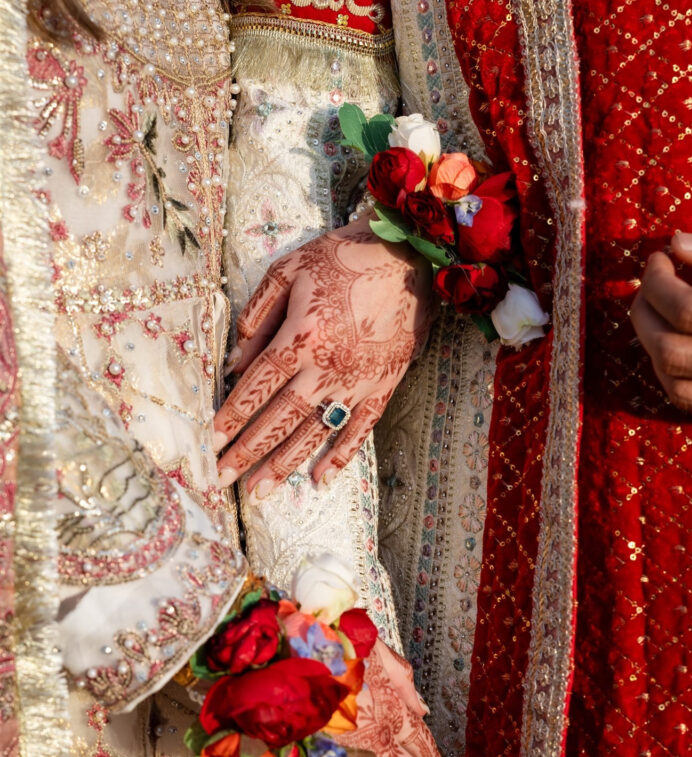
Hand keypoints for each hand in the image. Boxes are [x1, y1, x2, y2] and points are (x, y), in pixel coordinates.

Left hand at [214, 221, 433, 496]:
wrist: (407, 256)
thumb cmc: (342, 257)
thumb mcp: (289, 270)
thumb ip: (257, 315)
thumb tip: (235, 363)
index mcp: (301, 337)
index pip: (256, 387)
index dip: (230, 418)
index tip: (209, 443)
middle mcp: (327, 367)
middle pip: (280, 419)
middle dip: (247, 452)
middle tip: (222, 479)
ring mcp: (358, 382)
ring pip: (315, 432)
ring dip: (285, 463)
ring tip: (259, 491)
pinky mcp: (383, 385)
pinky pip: (360, 428)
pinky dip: (341, 456)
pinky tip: (320, 479)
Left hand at [630, 224, 691, 425]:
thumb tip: (678, 245)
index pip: (690, 312)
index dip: (658, 283)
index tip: (658, 259)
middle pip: (674, 353)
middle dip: (645, 315)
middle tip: (649, 285)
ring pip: (677, 387)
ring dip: (652, 349)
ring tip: (658, 314)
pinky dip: (674, 376)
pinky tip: (680, 343)